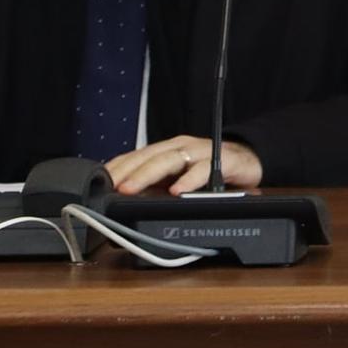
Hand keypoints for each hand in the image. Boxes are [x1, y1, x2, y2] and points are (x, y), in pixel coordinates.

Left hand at [105, 135, 263, 194]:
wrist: (249, 161)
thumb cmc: (210, 172)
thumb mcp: (179, 178)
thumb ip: (157, 186)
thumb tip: (125, 201)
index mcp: (167, 150)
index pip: (136, 155)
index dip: (117, 167)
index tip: (97, 182)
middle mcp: (181, 147)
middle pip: (150, 156)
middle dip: (127, 171)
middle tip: (111, 187)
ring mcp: (201, 152)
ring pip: (170, 159)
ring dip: (148, 174)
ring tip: (130, 189)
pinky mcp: (223, 161)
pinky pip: (204, 169)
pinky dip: (189, 180)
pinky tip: (177, 191)